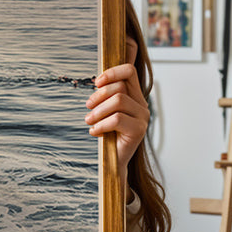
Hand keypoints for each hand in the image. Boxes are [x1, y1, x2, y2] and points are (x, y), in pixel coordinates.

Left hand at [86, 38, 148, 184]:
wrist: (113, 160)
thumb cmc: (108, 134)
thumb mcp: (105, 111)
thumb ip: (106, 96)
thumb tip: (98, 82)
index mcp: (135, 96)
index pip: (130, 71)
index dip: (112, 72)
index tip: (96, 83)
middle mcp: (142, 105)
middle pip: (120, 87)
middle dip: (98, 96)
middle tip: (88, 108)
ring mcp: (143, 118)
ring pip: (118, 101)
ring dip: (98, 111)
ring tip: (89, 121)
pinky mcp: (139, 130)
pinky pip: (117, 119)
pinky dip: (100, 124)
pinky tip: (95, 132)